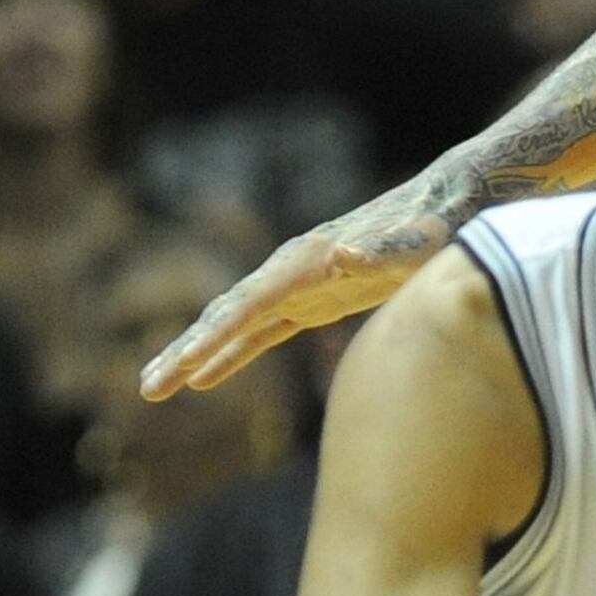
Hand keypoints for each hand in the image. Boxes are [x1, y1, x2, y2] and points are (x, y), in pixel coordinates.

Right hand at [141, 187, 448, 400]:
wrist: (446, 205)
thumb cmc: (435, 228)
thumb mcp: (415, 244)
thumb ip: (382, 250)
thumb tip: (342, 253)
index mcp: (306, 262)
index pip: (248, 306)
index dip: (214, 339)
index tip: (182, 368)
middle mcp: (291, 271)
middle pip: (226, 317)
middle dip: (186, 353)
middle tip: (149, 389)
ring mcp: (298, 287)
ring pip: (235, 328)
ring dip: (196, 357)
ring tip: (158, 388)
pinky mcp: (311, 301)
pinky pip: (260, 335)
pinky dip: (231, 357)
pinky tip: (204, 380)